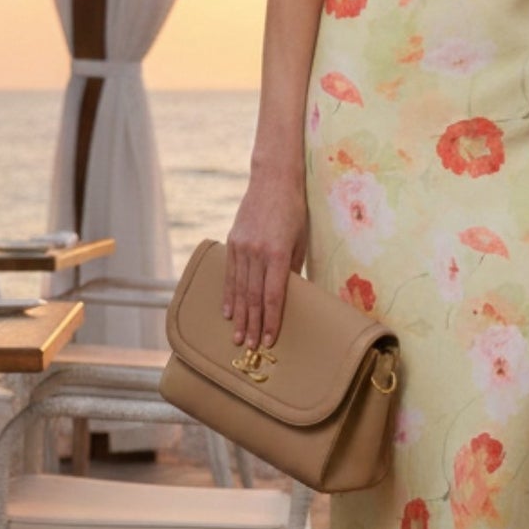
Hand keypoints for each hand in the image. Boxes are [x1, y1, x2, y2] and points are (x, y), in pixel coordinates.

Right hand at [221, 168, 307, 350]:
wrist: (273, 180)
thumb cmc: (294, 211)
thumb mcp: (301, 240)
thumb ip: (293, 269)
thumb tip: (290, 296)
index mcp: (277, 253)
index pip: (273, 296)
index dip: (271, 320)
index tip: (270, 340)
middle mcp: (256, 252)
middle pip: (253, 297)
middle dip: (253, 325)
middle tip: (250, 348)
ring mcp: (241, 247)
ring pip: (239, 289)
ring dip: (239, 316)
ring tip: (237, 337)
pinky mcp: (232, 242)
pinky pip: (229, 274)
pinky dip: (228, 295)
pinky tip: (228, 312)